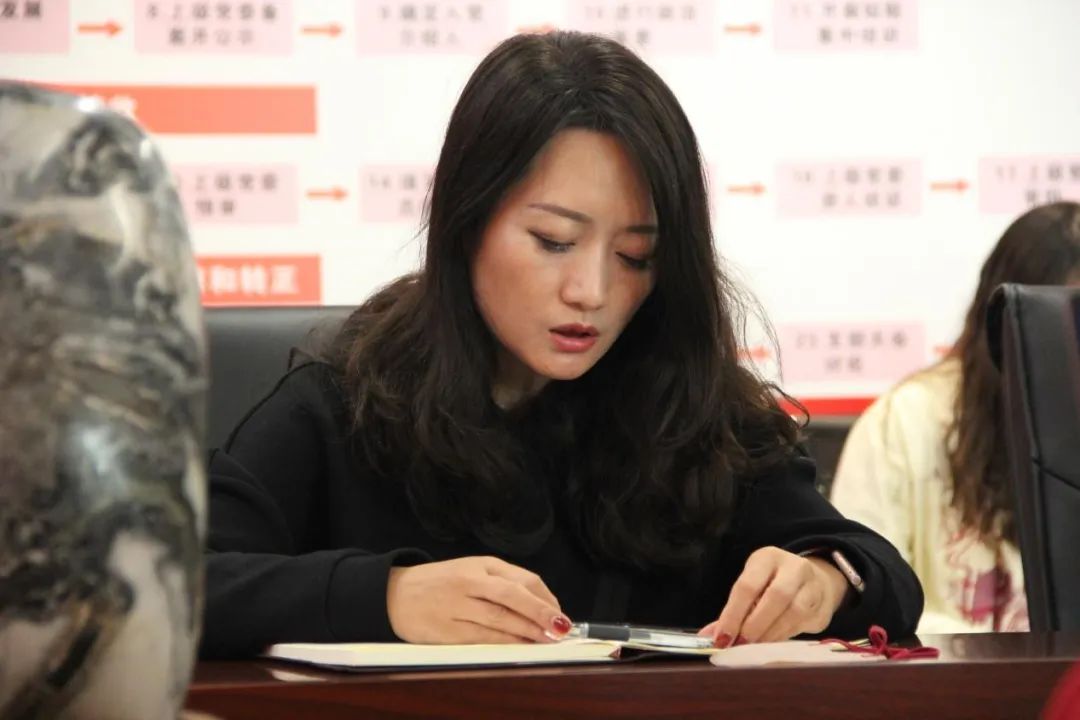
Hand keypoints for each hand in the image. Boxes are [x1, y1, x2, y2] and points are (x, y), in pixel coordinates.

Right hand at [386, 556, 571, 643]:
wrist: (395, 594)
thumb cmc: (441, 583)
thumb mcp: (472, 570)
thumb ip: (504, 583)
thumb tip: (543, 605)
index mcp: (481, 564)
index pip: (522, 579)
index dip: (545, 598)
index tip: (560, 614)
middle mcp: (470, 582)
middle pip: (513, 596)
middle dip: (541, 613)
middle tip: (561, 628)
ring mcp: (457, 606)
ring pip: (500, 619)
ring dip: (528, 632)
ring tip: (547, 641)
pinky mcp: (447, 630)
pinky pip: (482, 638)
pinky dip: (505, 644)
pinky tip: (520, 648)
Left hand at [698, 546, 848, 646]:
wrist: (814, 580)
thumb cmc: (772, 584)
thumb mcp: (751, 585)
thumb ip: (732, 611)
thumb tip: (708, 637)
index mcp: (768, 557)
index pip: (747, 585)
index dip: (733, 614)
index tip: (722, 638)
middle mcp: (794, 567)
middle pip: (776, 596)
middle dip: (755, 624)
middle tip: (740, 644)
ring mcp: (813, 586)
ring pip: (794, 612)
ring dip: (771, 634)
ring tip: (754, 647)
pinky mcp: (823, 607)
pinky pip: (803, 625)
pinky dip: (784, 637)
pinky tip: (771, 644)